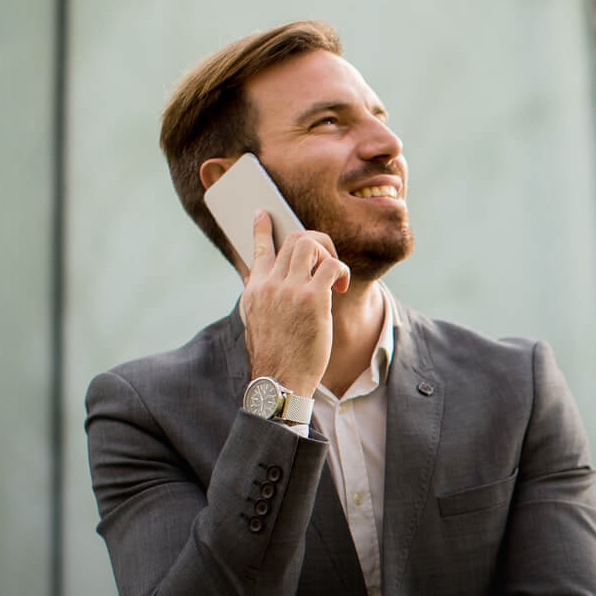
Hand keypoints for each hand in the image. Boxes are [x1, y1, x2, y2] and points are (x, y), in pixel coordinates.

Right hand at [240, 210, 348, 396]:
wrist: (279, 381)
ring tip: (333, 276)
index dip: (262, 229)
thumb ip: (262, 298)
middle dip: (316, 242)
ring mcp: (291, 289)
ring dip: (329, 253)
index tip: (264, 214)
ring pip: (310, 244)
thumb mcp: (257, 322)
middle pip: (293, 239)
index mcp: (255, 289)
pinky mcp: (313, 299)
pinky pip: (332, 266)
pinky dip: (341, 270)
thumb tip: (264, 278)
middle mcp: (270, 284)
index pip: (257, 249)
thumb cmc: (275, 356)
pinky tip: (340, 288)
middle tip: (327, 261)